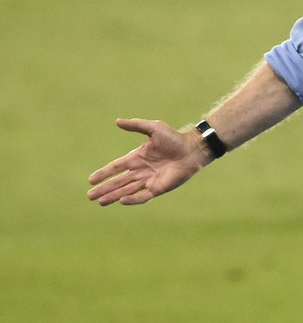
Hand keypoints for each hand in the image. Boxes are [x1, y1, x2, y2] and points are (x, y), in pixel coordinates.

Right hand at [87, 118, 208, 205]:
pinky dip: (132, 199)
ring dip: (113, 196)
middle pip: (118, 181)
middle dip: (104, 188)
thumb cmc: (174, 138)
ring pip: (127, 190)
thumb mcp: (154, 128)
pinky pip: (143, 196)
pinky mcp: (158, 188)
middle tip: (90, 195)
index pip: (116, 167)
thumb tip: (117, 121)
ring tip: (99, 202)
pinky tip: (121, 201)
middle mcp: (141, 170)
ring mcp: (149, 180)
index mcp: (137, 157)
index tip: (91, 179)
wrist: (192, 149)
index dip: (104, 173)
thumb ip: (136, 125)